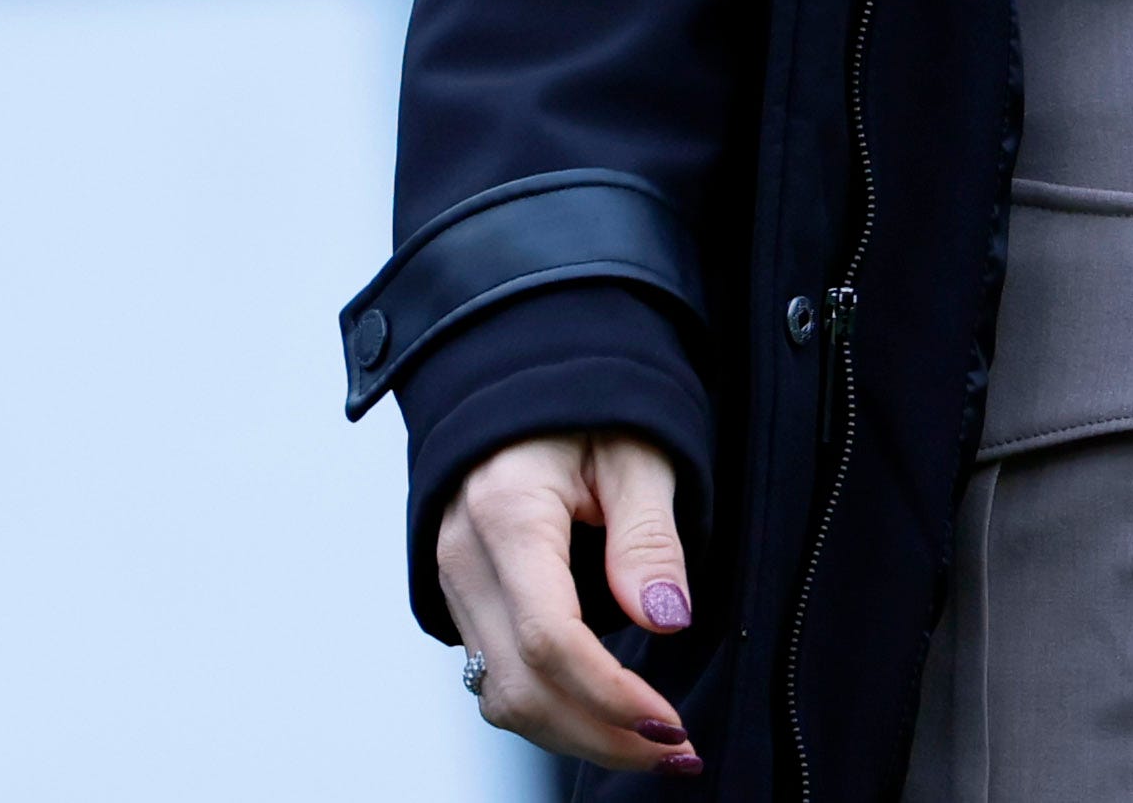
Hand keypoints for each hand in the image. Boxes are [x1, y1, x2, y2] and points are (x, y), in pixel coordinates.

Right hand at [429, 429, 702, 777]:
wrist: (525, 380)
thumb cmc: (585, 403)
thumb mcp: (637, 451)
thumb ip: (649, 536)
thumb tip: (665, 617)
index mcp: (507, 512)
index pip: (548, 638)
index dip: (611, 696)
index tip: (671, 724)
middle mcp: (464, 557)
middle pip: (520, 687)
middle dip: (600, 735)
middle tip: (677, 751)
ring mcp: (454, 583)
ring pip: (501, 698)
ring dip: (576, 735)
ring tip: (651, 745)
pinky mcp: (463, 600)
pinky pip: (495, 678)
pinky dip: (549, 711)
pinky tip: (604, 716)